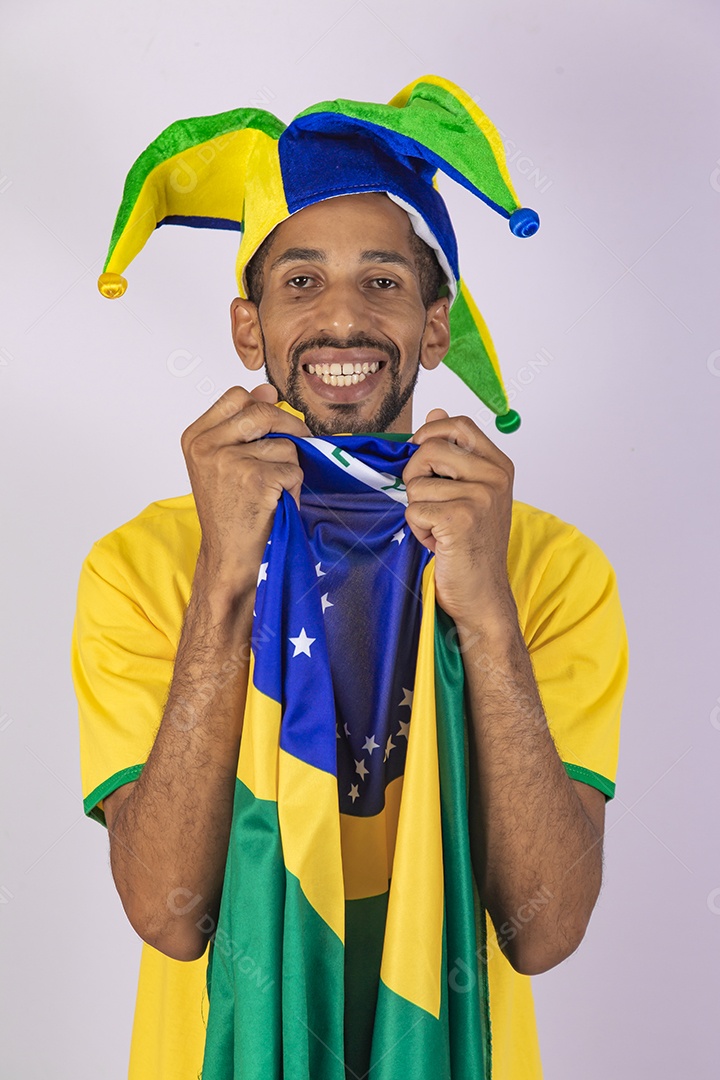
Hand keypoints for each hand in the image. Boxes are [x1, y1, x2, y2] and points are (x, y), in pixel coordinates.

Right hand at [181, 384, 311, 593]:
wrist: (229, 558)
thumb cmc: (230, 512)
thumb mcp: (223, 463)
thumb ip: (241, 425)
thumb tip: (267, 389)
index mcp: (195, 438)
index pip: (236, 396)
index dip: (262, 406)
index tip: (271, 427)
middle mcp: (206, 446)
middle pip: (263, 412)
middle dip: (289, 428)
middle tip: (296, 448)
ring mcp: (229, 461)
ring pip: (284, 443)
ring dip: (290, 467)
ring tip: (274, 491)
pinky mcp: (255, 479)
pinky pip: (293, 468)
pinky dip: (294, 488)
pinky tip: (278, 503)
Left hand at [402, 409, 516, 632]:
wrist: (482, 594)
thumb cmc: (470, 545)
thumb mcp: (467, 492)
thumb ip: (452, 452)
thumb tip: (435, 411)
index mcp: (499, 465)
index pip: (457, 425)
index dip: (428, 436)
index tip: (421, 459)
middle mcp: (495, 477)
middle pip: (428, 449)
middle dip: (415, 478)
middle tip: (430, 504)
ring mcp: (480, 497)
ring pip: (416, 484)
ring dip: (418, 510)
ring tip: (439, 529)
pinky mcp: (461, 520)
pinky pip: (414, 510)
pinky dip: (417, 529)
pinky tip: (438, 543)